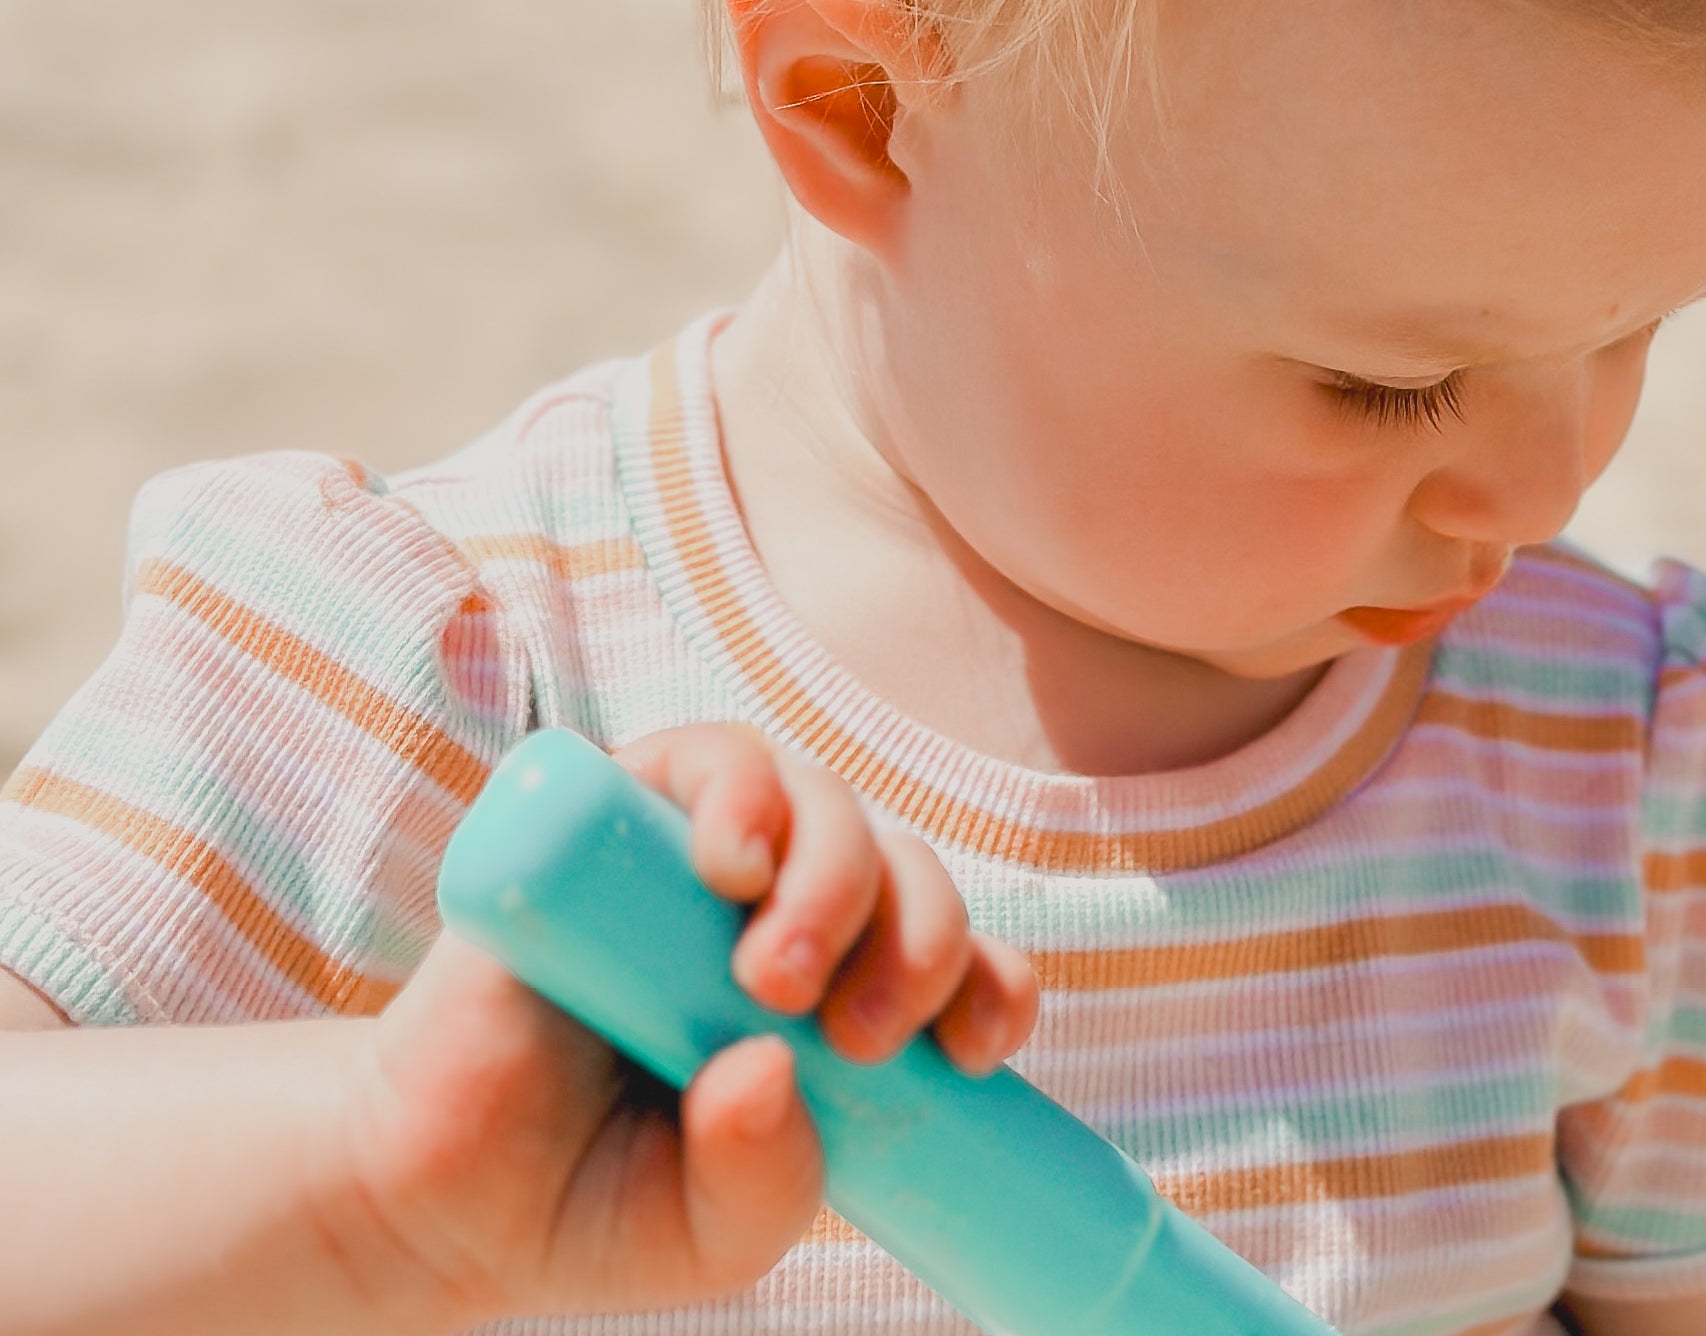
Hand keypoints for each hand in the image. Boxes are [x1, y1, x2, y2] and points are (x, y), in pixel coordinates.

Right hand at [323, 724, 1038, 1331]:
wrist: (426, 1197)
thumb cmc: (586, 1205)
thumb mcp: (709, 1236)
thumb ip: (766, 1183)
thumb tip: (773, 1068)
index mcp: (836, 1004)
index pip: (956, 961)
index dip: (991, 984)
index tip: (975, 1050)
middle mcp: (785, 914)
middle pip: (906, 872)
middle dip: (921, 938)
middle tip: (860, 1032)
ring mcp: (704, 856)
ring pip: (827, 802)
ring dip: (836, 875)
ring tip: (775, 976)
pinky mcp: (622, 812)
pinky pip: (715, 757)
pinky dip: (744, 793)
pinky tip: (733, 861)